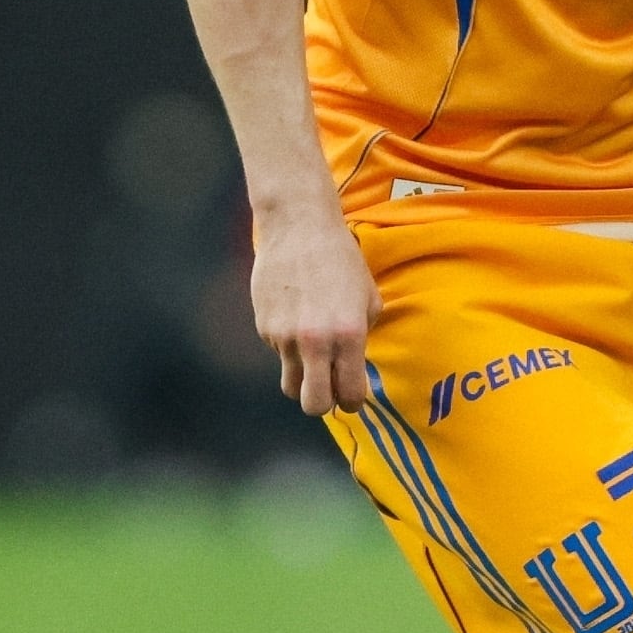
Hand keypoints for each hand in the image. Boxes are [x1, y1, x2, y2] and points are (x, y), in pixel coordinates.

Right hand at [250, 204, 379, 416]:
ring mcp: (285, 337)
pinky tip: (295, 317)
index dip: (353, 401)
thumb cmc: (341, 260)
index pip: (350, 394)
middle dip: (323, 403)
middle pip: (314, 405)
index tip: (351, 395)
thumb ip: (363, 336)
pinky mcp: (264, 328)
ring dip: (303, 377)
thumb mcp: (368, 298)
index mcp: (348, 335)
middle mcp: (315, 342)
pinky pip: (279, 354)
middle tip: (329, 388)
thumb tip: (353, 366)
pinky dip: (288, 348)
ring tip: (311, 354)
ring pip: (290, 383)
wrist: (298, 228)